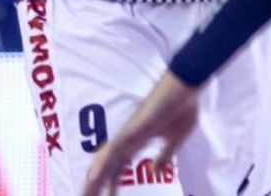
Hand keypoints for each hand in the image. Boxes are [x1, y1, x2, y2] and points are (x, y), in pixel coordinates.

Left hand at [80, 73, 198, 195]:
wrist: (185, 87)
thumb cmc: (181, 109)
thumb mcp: (175, 140)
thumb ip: (164, 156)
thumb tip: (155, 171)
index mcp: (138, 142)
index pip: (119, 167)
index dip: (111, 184)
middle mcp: (129, 139)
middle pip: (107, 166)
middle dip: (97, 184)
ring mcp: (129, 133)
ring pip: (106, 160)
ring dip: (95, 178)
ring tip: (85, 194)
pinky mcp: (133, 129)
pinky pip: (114, 149)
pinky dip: (104, 163)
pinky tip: (95, 175)